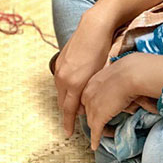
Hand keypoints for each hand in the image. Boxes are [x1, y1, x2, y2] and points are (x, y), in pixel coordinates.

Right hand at [54, 7, 115, 136]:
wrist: (94, 28)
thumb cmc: (102, 52)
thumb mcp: (100, 76)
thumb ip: (90, 92)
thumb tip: (86, 104)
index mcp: (74, 84)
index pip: (69, 110)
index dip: (68, 124)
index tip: (68, 134)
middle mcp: (63, 78)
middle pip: (62, 103)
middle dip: (68, 113)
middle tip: (74, 121)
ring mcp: (60, 69)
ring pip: (60, 92)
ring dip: (66, 99)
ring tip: (75, 104)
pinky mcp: (60, 61)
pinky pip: (60, 80)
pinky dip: (65, 87)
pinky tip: (73, 86)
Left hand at [82, 53, 156, 150]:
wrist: (130, 74)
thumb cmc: (129, 71)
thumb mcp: (117, 75)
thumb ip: (114, 84)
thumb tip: (121, 92)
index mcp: (91, 83)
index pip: (87, 99)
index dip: (92, 107)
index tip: (99, 111)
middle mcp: (87, 94)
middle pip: (87, 111)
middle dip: (93, 119)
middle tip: (102, 124)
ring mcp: (92, 106)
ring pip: (92, 122)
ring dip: (98, 130)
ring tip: (107, 133)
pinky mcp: (99, 116)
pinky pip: (96, 131)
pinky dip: (95, 139)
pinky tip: (95, 145)